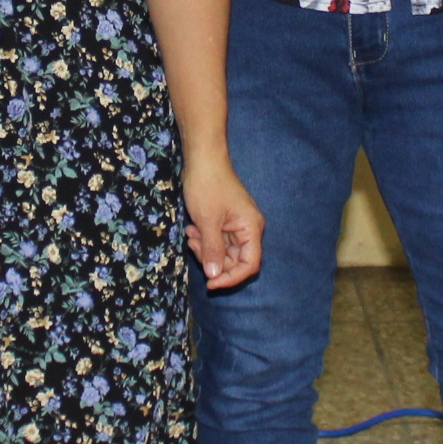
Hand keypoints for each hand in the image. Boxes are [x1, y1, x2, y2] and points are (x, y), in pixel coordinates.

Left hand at [183, 155, 264, 292]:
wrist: (202, 159)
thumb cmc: (208, 185)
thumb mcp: (207, 221)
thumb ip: (212, 249)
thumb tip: (214, 276)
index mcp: (251, 228)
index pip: (249, 265)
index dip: (231, 278)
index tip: (210, 284)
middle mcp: (248, 229)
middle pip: (236, 261)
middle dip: (213, 260)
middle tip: (193, 246)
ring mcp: (237, 226)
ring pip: (224, 252)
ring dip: (205, 250)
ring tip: (191, 235)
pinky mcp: (225, 222)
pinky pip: (217, 241)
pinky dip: (204, 241)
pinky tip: (192, 230)